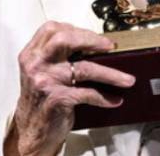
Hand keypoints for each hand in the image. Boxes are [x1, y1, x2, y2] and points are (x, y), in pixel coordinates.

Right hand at [6, 21, 134, 155]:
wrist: (31, 130)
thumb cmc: (42, 97)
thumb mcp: (42, 71)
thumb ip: (58, 54)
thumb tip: (95, 43)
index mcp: (32, 54)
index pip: (53, 29)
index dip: (77, 29)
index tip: (97, 36)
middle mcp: (36, 65)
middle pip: (64, 40)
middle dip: (92, 39)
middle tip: (111, 46)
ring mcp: (46, 81)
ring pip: (84, 68)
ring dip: (111, 74)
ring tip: (128, 79)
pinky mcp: (56, 99)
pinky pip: (88, 93)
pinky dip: (104, 97)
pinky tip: (115, 100)